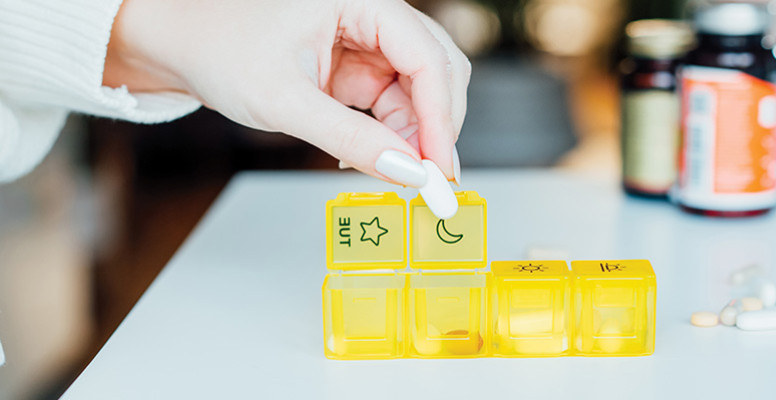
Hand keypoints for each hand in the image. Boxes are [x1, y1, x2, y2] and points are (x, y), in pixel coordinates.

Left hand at [103, 0, 468, 186]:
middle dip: (436, 126)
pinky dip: (394, 134)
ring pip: (421, 90)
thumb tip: (406, 172)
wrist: (183, 46)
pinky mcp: (359, 65)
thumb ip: (350, 137)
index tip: (439, 166)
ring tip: (399, 174)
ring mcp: (368, 40)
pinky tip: (377, 157)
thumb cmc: (219, 52)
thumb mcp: (284, 101)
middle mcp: (373, 14)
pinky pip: (396, 101)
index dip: (441, 115)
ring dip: (416, 134)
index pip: (426, 56)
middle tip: (432, 179)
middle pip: (437, 70)